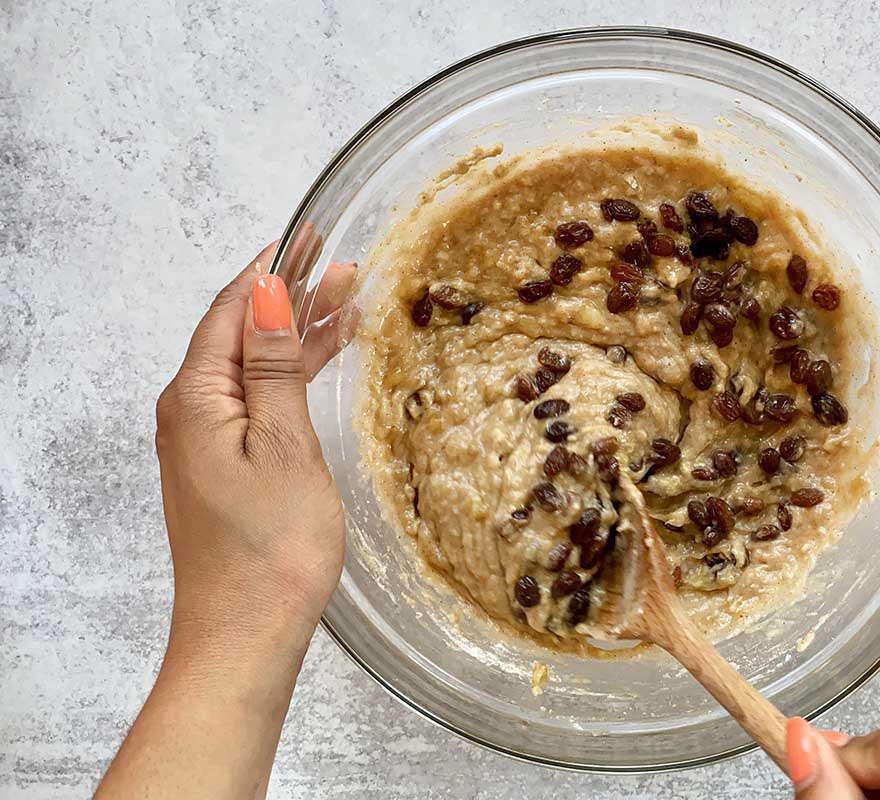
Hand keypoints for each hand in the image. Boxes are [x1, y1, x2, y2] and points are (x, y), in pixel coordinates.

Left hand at [155, 235, 354, 647]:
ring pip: (255, 365)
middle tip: (345, 263)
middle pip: (243, 332)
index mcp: (196, 398)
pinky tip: (324, 363)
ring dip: (299, 333)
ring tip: (350, 302)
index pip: (233, 309)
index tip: (312, 235)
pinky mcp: (226, 467)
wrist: (246, 634)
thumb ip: (275, 367)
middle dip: (293, 295)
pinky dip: (293, 375)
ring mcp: (207, 441)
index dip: (274, 269)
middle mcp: (191, 412)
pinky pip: (259, 399)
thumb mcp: (283, 445)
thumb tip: (268, 296)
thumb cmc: (270, 549)